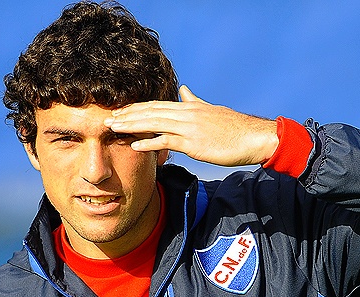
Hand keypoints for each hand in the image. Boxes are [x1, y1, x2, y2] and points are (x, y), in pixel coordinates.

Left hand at [103, 86, 278, 166]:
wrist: (253, 138)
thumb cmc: (235, 128)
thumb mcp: (212, 110)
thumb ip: (195, 100)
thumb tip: (184, 89)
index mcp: (190, 106)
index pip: (157, 105)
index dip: (136, 107)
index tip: (120, 110)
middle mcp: (186, 113)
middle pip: (150, 111)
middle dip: (127, 114)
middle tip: (106, 118)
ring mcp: (189, 127)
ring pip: (154, 123)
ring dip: (131, 125)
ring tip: (112, 128)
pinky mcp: (194, 143)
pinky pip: (167, 141)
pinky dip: (149, 142)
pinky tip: (134, 144)